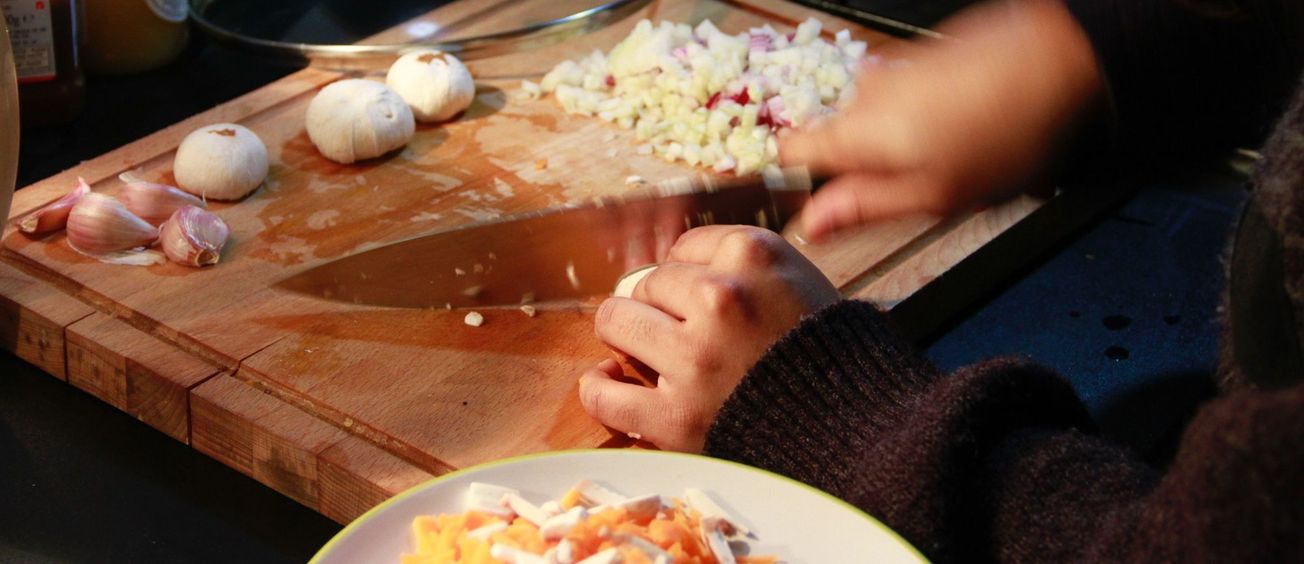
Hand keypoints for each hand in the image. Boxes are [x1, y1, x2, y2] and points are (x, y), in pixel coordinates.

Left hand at [580, 226, 839, 451]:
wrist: (856, 433)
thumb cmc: (828, 357)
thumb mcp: (799, 281)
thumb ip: (742, 264)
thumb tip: (669, 262)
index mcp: (754, 256)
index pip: (683, 247)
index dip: (688, 276)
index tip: (699, 298)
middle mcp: (722, 298)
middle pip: (647, 283)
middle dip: (659, 308)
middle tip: (681, 333)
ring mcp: (696, 358)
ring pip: (615, 322)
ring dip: (628, 339)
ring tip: (649, 356)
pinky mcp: (677, 416)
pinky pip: (604, 393)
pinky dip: (601, 390)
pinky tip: (612, 385)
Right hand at [782, 0, 1101, 241]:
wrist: (1055, 62)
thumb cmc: (1001, 134)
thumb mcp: (931, 195)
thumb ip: (863, 208)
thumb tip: (811, 225)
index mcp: (856, 133)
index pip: (790, 154)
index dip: (801, 182)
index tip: (827, 202)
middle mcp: (863, 95)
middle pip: (839, 140)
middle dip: (870, 166)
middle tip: (920, 186)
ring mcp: (892, 72)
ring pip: (876, 122)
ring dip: (904, 144)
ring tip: (955, 156)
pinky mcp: (920, 59)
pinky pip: (905, 100)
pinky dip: (927, 119)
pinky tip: (968, 128)